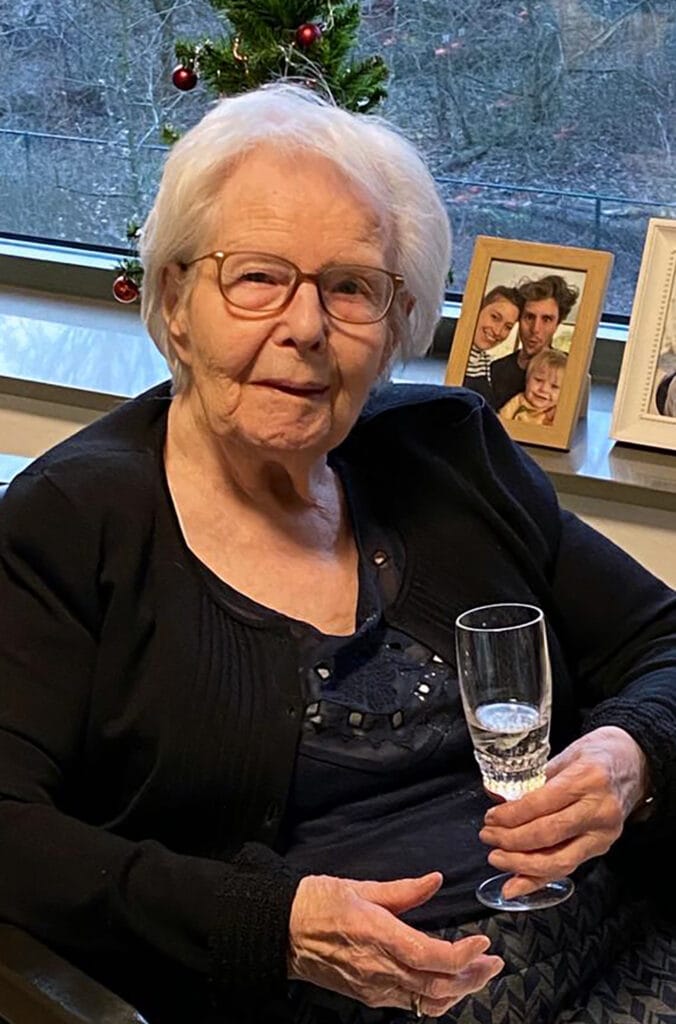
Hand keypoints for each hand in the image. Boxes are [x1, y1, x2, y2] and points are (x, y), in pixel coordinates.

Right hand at [288, 871, 502, 1016]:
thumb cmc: (317, 903)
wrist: (282, 931)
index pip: (430, 955)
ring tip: (479, 974)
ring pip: (428, 1000)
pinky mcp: (369, 995)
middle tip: (494, 961)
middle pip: (437, 984)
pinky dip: (437, 998)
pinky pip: (411, 1003)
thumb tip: (435, 880)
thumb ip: (403, 889)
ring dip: (459, 990)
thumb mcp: (360, 886)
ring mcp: (374, 986)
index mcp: (377, 934)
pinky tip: (448, 985)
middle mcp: (379, 967)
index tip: (483, 942)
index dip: (462, 954)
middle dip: (472, 976)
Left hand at [479, 726, 650, 898]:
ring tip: (497, 859)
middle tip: (488, 837)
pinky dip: (539, 880)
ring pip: (559, 860)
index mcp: (586, 779)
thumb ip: (531, 779)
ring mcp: (603, 833)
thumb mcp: (564, 755)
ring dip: (521, 865)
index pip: (541, 805)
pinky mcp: (603, 847)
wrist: (636, 762)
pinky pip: (568, 868)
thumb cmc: (597, 754)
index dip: (511, 815)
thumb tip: (494, 796)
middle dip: (511, 841)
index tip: (490, 818)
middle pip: (548, 835)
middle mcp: (598, 810)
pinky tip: (516, 885)